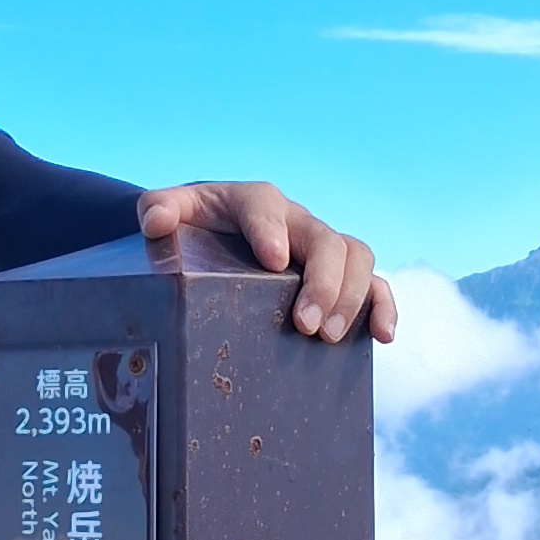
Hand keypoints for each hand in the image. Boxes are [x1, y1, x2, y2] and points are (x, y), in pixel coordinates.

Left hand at [135, 181, 395, 344]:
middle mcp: (297, 222)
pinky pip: (374, 284)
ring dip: (351, 297)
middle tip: (307, 325)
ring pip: (356, 259)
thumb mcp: (169, 211)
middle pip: (324, 239)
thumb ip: (157, 209)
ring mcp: (321, 249)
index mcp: (256, 202)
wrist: (214, 237)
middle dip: (322, 281)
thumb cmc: (192, 226)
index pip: (265, 208)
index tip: (273, 262)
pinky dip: (383, 306)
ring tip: (330, 337)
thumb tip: (156, 223)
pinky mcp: (339, 277)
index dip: (272, 231)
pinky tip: (382, 337)